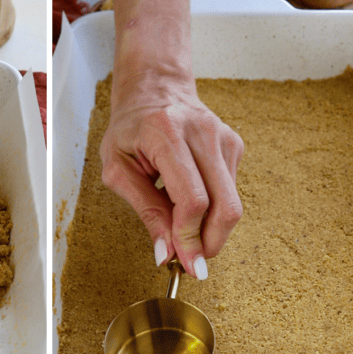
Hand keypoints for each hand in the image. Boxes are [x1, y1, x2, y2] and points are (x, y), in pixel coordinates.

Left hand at [100, 81, 243, 278]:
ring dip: (212, 229)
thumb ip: (144, 210)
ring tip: (185, 230)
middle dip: (210, 242)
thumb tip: (166, 253)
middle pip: (225, 205)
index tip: (184, 264)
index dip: (190, 238)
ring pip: (232, 203)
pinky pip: (231, 191)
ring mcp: (223, 136)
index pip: (192, 199)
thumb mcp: (118, 168)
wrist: (154, 89)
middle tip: (191, 260)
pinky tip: (192, 202)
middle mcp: (202, 131)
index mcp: (166, 133)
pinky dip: (214, 209)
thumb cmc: (130, 129)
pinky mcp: (234, 144)